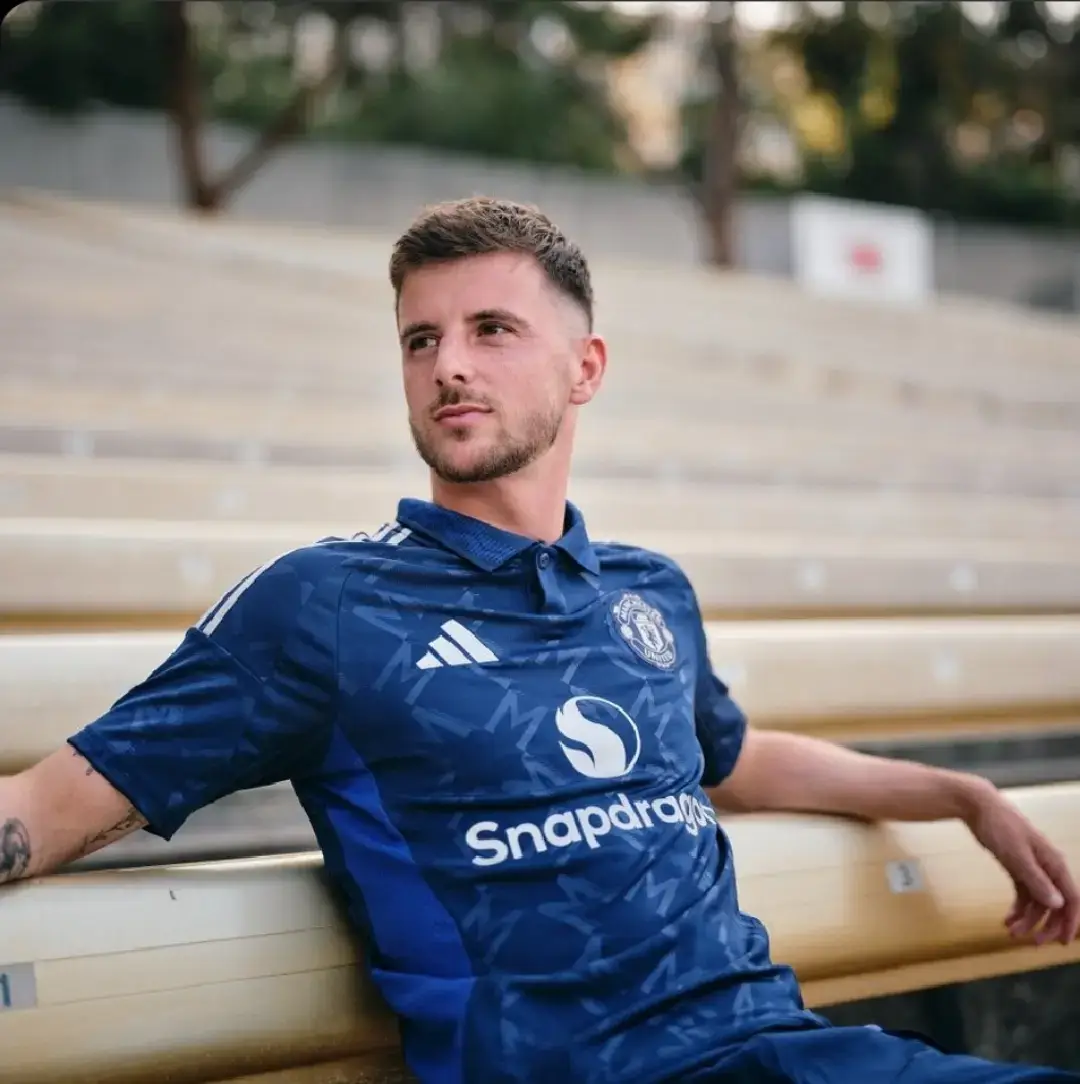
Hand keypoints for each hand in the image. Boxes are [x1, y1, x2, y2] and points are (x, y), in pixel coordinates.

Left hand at [964, 787, 1078, 945]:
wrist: (978, 806)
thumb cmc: (1000, 827)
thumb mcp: (1018, 856)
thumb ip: (1037, 880)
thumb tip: (1058, 904)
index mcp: (1054, 864)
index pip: (1071, 898)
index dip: (1070, 922)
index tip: (1062, 941)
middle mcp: (1047, 868)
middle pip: (1055, 904)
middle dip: (1046, 925)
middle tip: (1032, 943)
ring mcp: (1032, 868)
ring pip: (1036, 901)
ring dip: (1027, 919)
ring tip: (1010, 932)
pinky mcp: (1017, 867)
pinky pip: (1023, 893)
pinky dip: (1017, 907)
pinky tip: (1007, 919)